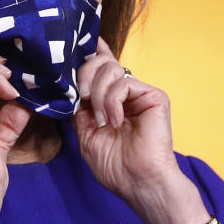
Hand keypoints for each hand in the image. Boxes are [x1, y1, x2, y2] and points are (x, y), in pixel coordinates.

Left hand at [73, 39, 186, 213]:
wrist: (139, 183)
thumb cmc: (116, 167)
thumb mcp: (86, 135)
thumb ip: (80, 109)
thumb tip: (69, 86)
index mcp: (111, 100)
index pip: (101, 68)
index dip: (92, 52)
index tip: (80, 40)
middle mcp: (126, 93)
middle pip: (101, 62)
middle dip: (84, 75)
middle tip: (81, 98)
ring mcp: (140, 93)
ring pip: (110, 69)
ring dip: (97, 94)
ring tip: (101, 120)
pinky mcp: (154, 96)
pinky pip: (123, 84)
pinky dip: (112, 102)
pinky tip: (115, 122)